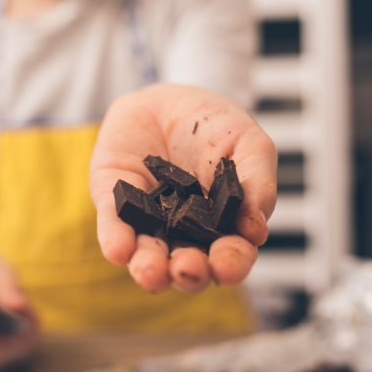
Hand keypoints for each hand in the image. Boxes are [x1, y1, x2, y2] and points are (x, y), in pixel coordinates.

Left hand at [90, 84, 276, 292]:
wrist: (171, 97)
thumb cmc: (216, 126)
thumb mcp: (250, 144)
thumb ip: (258, 183)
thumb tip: (256, 230)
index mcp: (222, 227)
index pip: (229, 256)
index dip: (230, 265)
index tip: (227, 265)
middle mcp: (184, 234)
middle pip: (187, 266)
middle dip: (188, 274)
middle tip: (188, 270)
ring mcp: (148, 220)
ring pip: (147, 256)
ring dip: (149, 269)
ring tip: (152, 271)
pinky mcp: (115, 202)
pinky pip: (113, 225)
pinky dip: (116, 240)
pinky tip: (120, 249)